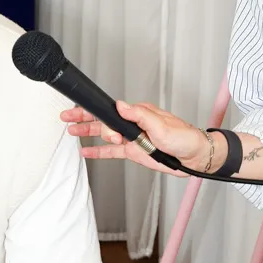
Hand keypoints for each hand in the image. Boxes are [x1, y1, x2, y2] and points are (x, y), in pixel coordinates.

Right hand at [61, 100, 212, 172]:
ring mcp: (132, 138)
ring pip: (104, 135)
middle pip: (103, 121)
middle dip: (84, 119)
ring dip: (88, 133)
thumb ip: (139, 116)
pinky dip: (98, 151)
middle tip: (67, 117)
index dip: (94, 112)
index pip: (110, 110)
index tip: (79, 111)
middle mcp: (133, 124)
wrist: (194, 157)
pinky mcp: (134, 151)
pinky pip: (112, 152)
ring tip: (72, 132)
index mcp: (138, 113)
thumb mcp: (162, 125)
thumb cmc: (184, 138)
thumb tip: (121, 105)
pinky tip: (87, 151)